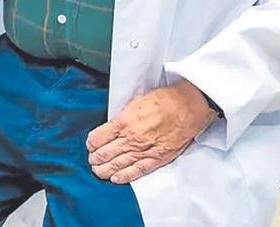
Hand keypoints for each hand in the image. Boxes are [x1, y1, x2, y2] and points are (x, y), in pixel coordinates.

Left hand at [86, 79, 216, 183]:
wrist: (189, 106)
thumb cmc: (165, 100)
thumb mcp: (135, 102)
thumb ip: (122, 116)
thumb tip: (112, 126)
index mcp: (124, 121)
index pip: (98, 137)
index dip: (92, 143)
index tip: (90, 144)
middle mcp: (132, 138)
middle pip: (106, 153)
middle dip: (96, 158)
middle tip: (92, 160)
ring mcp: (144, 149)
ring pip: (118, 164)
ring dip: (105, 169)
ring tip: (98, 171)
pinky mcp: (158, 158)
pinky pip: (138, 170)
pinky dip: (125, 176)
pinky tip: (116, 178)